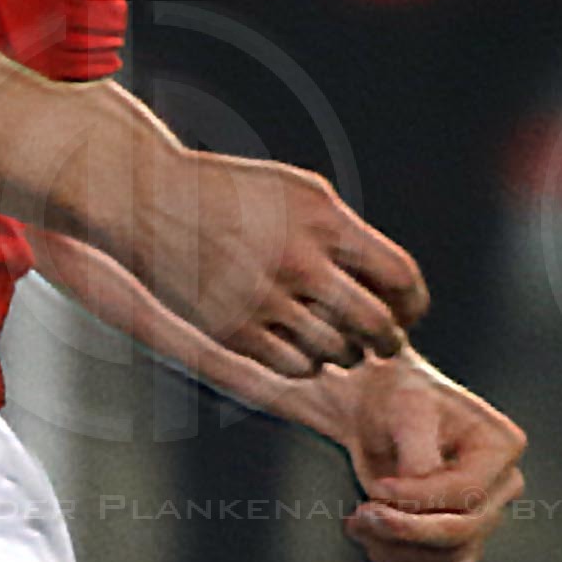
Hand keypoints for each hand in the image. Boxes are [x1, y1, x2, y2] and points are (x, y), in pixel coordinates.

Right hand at [98, 135, 422, 377]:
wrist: (149, 200)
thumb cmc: (231, 196)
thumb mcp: (296, 193)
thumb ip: (344, 234)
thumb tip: (394, 286)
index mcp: (323, 218)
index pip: (400, 276)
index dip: (412, 304)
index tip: (407, 314)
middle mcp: (299, 259)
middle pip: (376, 325)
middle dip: (388, 342)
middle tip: (382, 345)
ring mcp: (264, 297)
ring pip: (337, 353)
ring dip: (344, 355)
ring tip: (335, 344)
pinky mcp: (233, 330)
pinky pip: (296, 368)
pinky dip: (306, 365)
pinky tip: (298, 350)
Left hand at [338, 356, 526, 561]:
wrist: (380, 412)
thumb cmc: (396, 401)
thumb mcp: (406, 410)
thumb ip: (418, 454)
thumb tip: (419, 497)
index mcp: (502, 446)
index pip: (468, 493)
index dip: (420, 498)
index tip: (379, 486)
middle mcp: (503, 486)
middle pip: (463, 532)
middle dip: (405, 530)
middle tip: (360, 514)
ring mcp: (485, 517)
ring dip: (395, 551)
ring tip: (358, 523)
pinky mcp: (463, 543)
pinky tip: (373, 542)